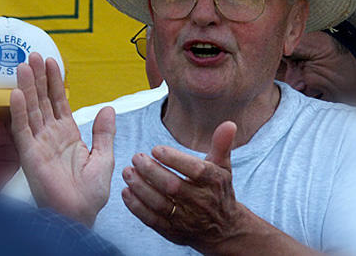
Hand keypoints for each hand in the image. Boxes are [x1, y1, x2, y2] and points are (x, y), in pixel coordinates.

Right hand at [10, 52, 115, 227]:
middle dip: (39, 78)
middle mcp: (50, 136)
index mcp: (68, 135)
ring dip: (27, 88)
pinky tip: (17, 94)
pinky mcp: (30, 156)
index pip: (59, 102)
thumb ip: (104, 132)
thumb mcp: (104, 157)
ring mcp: (39, 144)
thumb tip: (108, 108)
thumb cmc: (89, 193)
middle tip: (33, 55)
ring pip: (32, 110)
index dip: (55, 82)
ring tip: (24, 66)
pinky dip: (20, 112)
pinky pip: (23, 130)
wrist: (80, 215)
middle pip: (42, 100)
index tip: (51, 62)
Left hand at [121, 121, 244, 253]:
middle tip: (137, 157)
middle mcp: (201, 201)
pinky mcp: (173, 232)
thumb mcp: (223, 167)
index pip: (194, 170)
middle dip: (151, 171)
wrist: (224, 229)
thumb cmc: (219, 191)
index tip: (156, 149)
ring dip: (141, 188)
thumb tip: (229, 123)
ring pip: (160, 204)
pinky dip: (137, 207)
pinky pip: (152, 220)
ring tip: (128, 172)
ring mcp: (186, 219)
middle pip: (173, 186)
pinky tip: (126, 192)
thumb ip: (221, 144)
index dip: (174, 159)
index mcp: (213, 182)